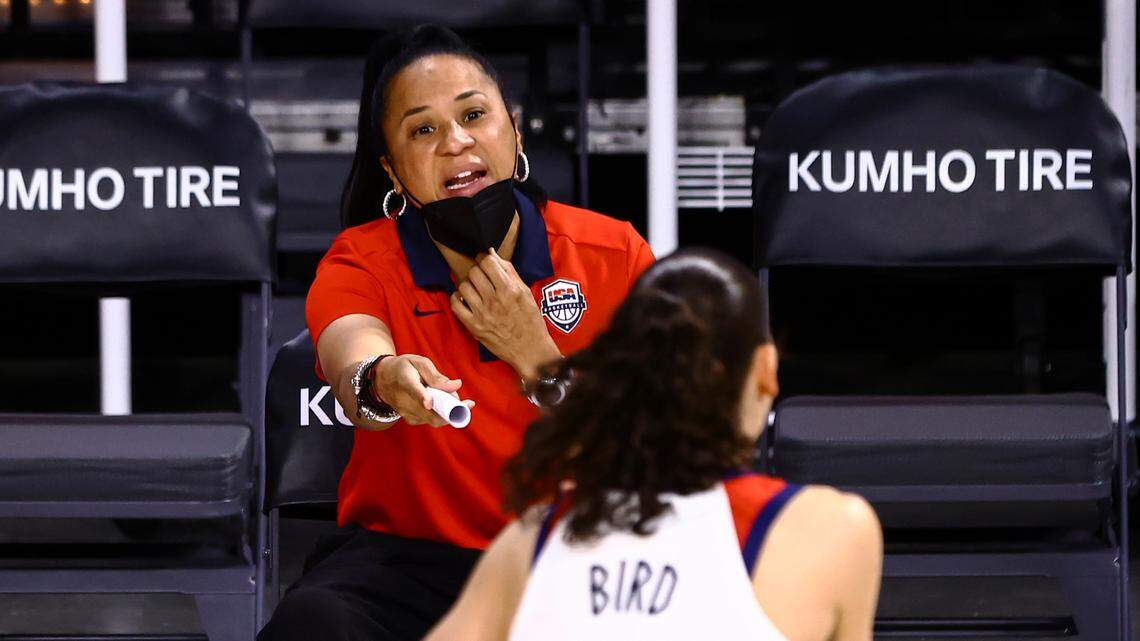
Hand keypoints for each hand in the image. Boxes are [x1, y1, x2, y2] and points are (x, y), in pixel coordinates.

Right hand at [371, 354, 474, 426]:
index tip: (429, 402)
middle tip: (468, 403)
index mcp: (405, 380)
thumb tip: (456, 385)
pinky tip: (444, 404)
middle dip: (453, 410)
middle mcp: (403, 400)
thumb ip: (436, 375)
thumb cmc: (403, 368)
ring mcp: (406, 412)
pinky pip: (430, 420)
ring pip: (433, 419)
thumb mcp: (418, 362)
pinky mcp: (410, 419)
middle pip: (430, 412)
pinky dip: (442, 414)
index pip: (413, 390)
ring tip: (455, 399)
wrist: (381, 380)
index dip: (422, 397)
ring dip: (449, 412)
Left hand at [451, 249, 561, 380]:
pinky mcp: (474, 326)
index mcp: (509, 290)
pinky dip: (457, 298)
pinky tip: (465, 299)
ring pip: (463, 286)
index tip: (485, 262)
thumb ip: (509, 272)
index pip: (488, 262)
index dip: (484, 258)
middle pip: (474, 272)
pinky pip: (456, 305)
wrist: (530, 349)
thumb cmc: (530, 320)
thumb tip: (492, 254)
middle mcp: (494, 300)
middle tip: (481, 277)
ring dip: (468, 284)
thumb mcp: (525, 293)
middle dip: (477, 271)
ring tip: (475, 289)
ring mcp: (482, 314)